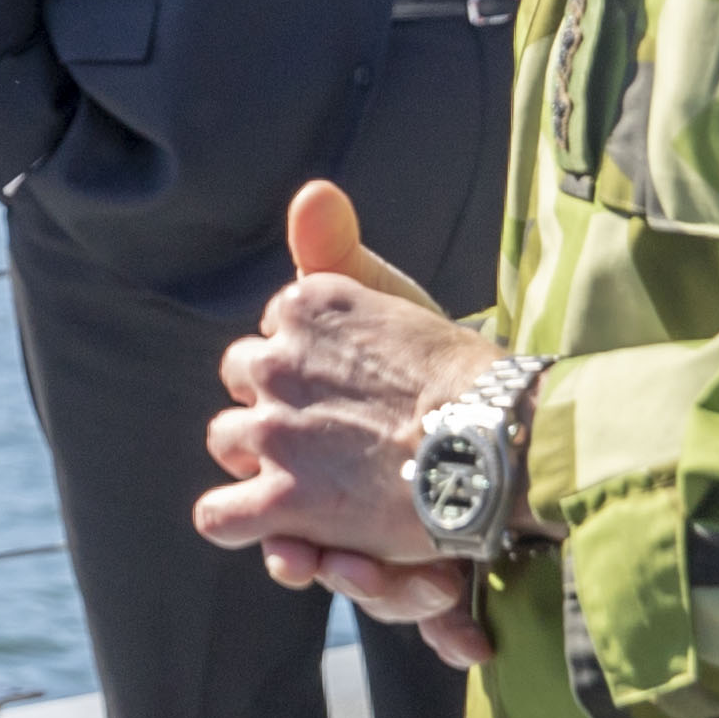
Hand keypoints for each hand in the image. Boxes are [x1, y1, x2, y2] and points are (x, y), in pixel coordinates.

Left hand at [193, 179, 508, 663]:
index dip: (305, 361)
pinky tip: (272, 526)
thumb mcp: (396, 296)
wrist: (500, 443)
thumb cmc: (462, 372)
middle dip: (271, 402)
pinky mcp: (283, 498)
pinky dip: (236, 522)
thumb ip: (341, 246)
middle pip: (240, 379)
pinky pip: (218, 515)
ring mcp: (274, 433)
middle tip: (324, 431)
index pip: (273, 330)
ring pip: (226, 442)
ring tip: (307, 475)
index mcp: (302, 308)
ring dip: (256, 458)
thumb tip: (309, 191)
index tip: (347, 383)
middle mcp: (274, 363)